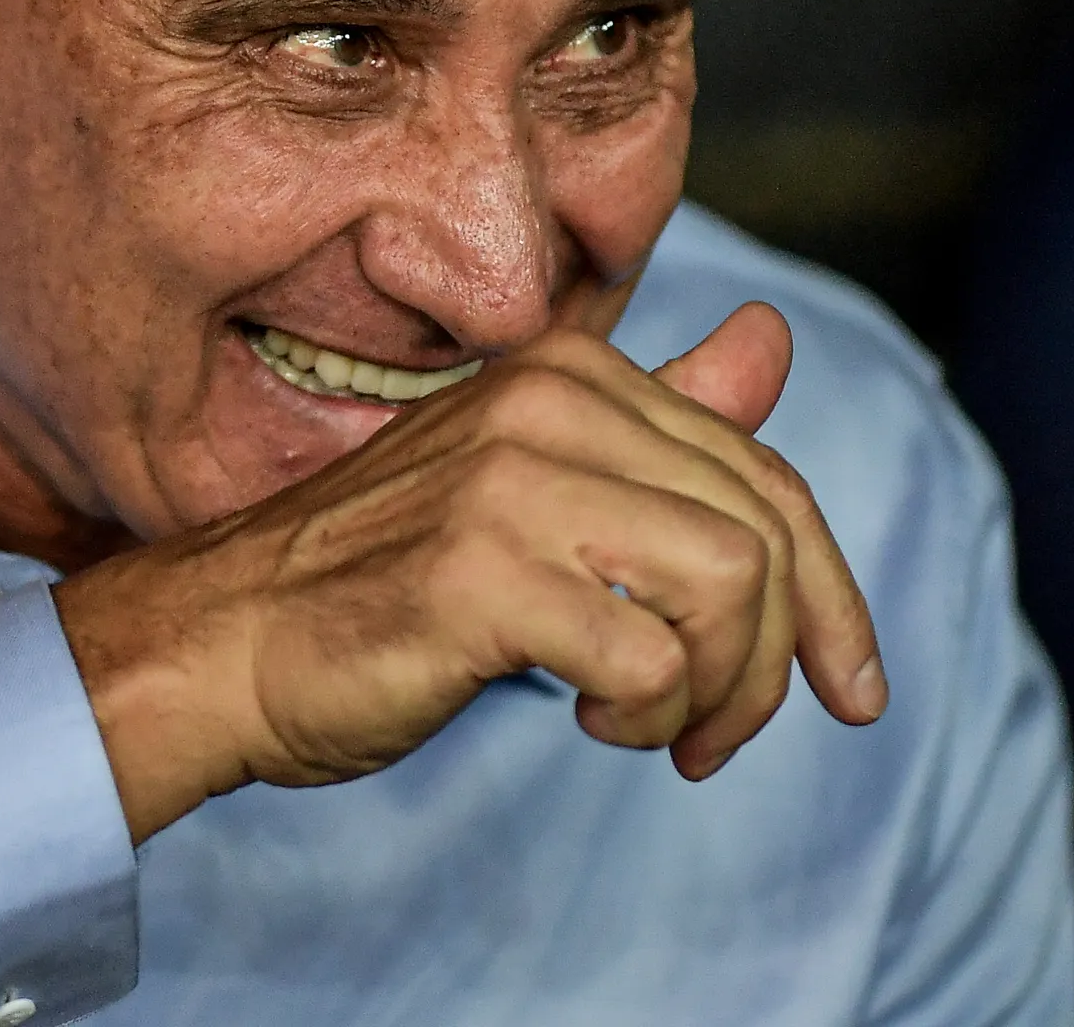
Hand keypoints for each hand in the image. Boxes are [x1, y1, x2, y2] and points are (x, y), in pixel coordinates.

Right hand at [51, 303, 886, 843]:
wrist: (223, 638)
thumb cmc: (375, 577)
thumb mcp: (528, 485)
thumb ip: (655, 419)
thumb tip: (773, 335)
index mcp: (567, 372)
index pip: (764, 474)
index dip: (832, 596)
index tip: (850, 693)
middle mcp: (545, 405)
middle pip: (768, 533)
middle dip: (781, 660)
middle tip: (717, 737)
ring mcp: (508, 483)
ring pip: (733, 587)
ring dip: (724, 692)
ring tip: (658, 735)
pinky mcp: (479, 574)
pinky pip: (650, 659)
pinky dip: (646, 718)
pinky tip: (586, 726)